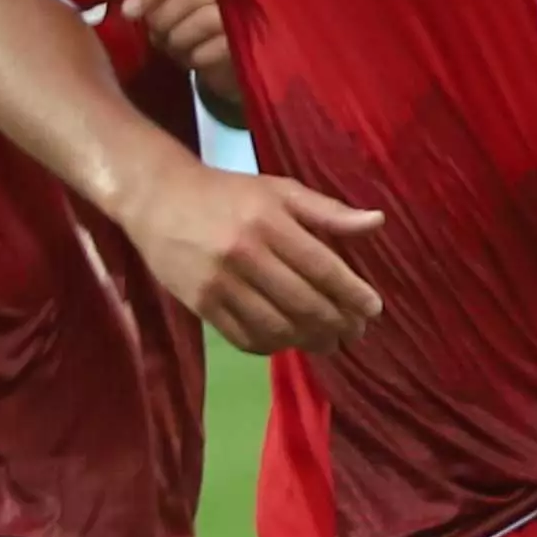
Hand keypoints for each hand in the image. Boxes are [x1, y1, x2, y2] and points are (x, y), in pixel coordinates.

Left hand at [117, 0, 237, 91]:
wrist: (239, 58)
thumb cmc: (203, 23)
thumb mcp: (182, 2)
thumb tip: (130, 7)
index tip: (128, 11)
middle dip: (164, 19)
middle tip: (155, 35)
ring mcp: (249, 11)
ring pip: (202, 20)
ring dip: (178, 39)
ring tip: (173, 48)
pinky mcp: (254, 40)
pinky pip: (217, 47)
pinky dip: (196, 56)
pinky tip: (192, 60)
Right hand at [121, 163, 386, 353]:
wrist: (158, 198)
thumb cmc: (229, 193)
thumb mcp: (280, 191)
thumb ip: (328, 211)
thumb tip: (378, 222)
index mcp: (270, 222)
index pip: (322, 267)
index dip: (352, 293)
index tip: (374, 310)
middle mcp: (244, 254)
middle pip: (302, 302)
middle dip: (336, 323)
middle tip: (354, 332)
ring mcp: (218, 282)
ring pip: (274, 326)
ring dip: (307, 341)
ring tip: (328, 343)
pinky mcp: (199, 303)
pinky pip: (242, 336)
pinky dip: (270, 346)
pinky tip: (287, 343)